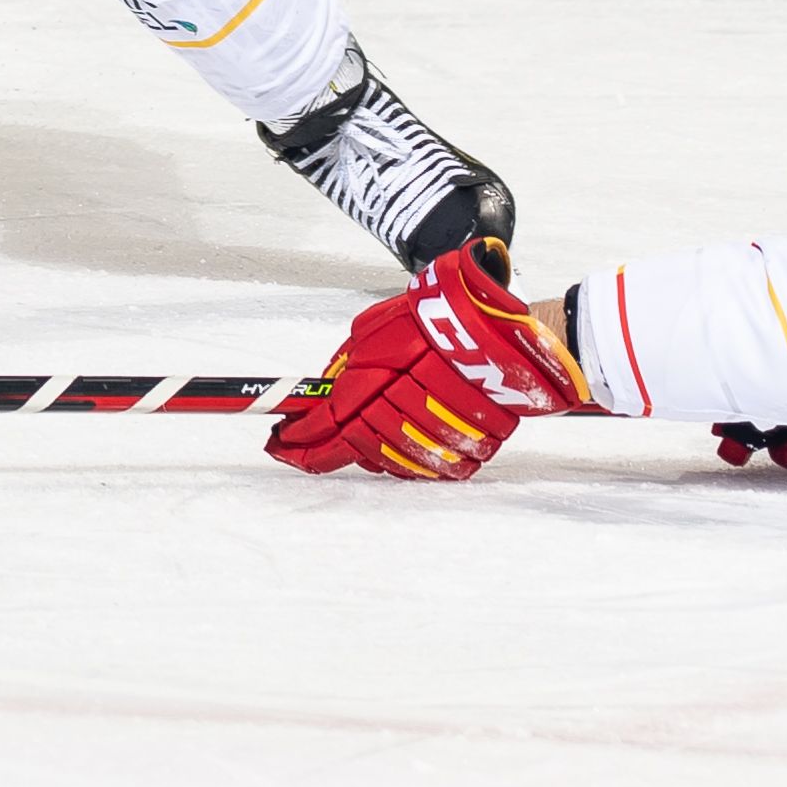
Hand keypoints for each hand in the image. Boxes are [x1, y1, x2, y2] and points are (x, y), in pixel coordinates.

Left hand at [267, 247, 592, 480]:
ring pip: (390, 461)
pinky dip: (410, 461)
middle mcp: (406, 411)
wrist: (508, 330)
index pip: (325, 426)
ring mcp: (439, 434)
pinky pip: (431, 468)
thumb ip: (348, 363)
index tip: (277, 445)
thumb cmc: (442, 319)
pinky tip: (399, 444)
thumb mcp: (379, 328)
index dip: (297, 443)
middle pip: (355, 449)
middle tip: (302, 446)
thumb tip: (324, 392)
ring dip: (367, 454)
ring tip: (354, 440)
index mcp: (378, 379)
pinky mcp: (472, 447)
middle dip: (323, 450)